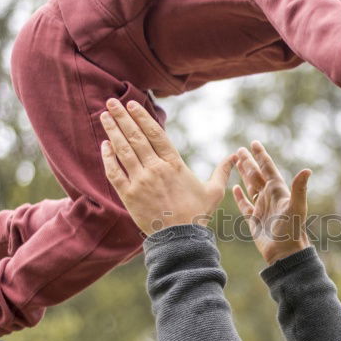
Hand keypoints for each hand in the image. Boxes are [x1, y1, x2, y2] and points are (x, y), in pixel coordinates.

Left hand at [100, 99, 234, 234]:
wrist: (180, 239)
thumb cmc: (197, 214)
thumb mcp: (214, 190)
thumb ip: (222, 170)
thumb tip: (236, 156)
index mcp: (174, 163)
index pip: (155, 133)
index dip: (142, 116)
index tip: (132, 103)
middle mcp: (156, 169)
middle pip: (136, 136)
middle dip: (122, 117)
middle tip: (111, 101)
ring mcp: (140, 181)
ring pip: (123, 150)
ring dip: (112, 131)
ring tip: (104, 115)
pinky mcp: (129, 195)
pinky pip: (114, 172)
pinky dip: (108, 157)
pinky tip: (104, 144)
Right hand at [231, 141, 311, 264]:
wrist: (285, 253)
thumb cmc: (292, 230)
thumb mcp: (296, 207)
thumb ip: (299, 188)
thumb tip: (307, 170)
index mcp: (278, 191)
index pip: (268, 169)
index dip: (262, 156)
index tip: (254, 143)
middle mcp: (270, 197)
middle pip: (257, 175)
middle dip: (249, 162)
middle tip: (240, 149)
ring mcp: (262, 208)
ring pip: (250, 187)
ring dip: (244, 175)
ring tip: (236, 164)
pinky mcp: (254, 220)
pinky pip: (245, 204)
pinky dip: (240, 196)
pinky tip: (235, 188)